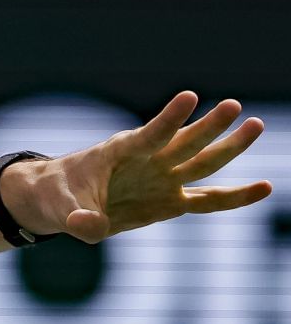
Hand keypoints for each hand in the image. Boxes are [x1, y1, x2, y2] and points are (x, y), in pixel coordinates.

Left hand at [13, 91, 272, 244]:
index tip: (189, 96)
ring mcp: (163, 179)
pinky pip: (208, 200)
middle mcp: (148, 162)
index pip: (148, 135)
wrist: (60, 199)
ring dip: (229, 146)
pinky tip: (265, 187)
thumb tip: (92, 227)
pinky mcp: (171, 200)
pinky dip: (235, 197)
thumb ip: (76, 218)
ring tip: (256, 124)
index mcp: (119, 153)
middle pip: (184, 143)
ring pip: (202, 162)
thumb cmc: (58, 196)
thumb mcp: (60, 209)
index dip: (168, 119)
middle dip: (207, 127)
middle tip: (232, 106)